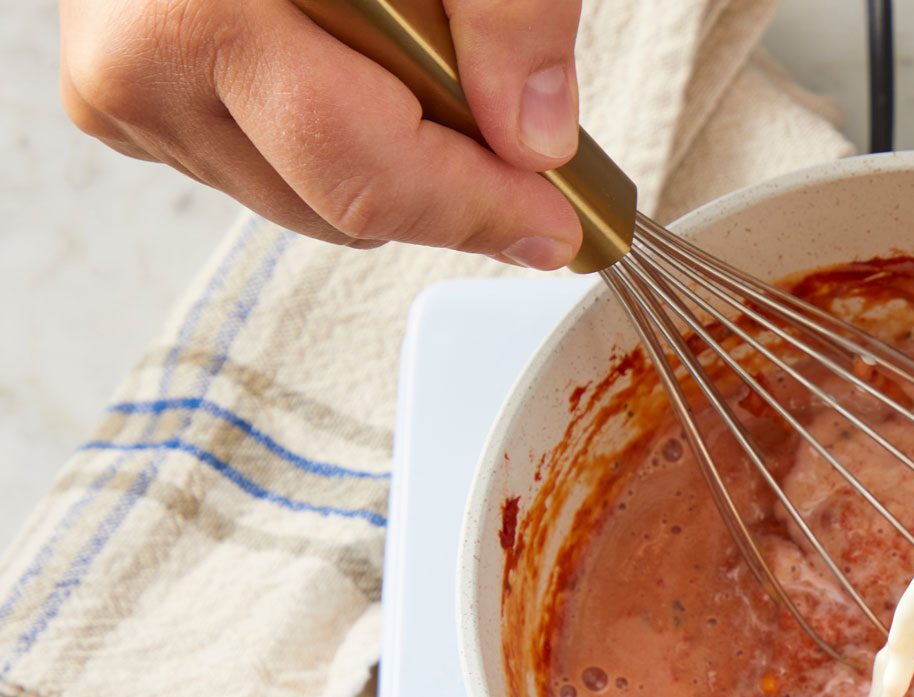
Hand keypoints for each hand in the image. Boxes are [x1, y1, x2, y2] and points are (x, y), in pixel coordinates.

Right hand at [58, 0, 584, 268]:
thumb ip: (505, 8)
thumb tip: (536, 136)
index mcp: (204, 8)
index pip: (358, 167)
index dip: (472, 207)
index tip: (555, 224)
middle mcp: (143, 58)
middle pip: (338, 202)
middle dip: (441, 182)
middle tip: (503, 123)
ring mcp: (124, 89)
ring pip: (303, 198)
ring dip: (382, 152)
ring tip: (396, 45)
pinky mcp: (127, 101)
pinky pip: (260, 164)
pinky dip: (326, 130)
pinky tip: (340, 51)